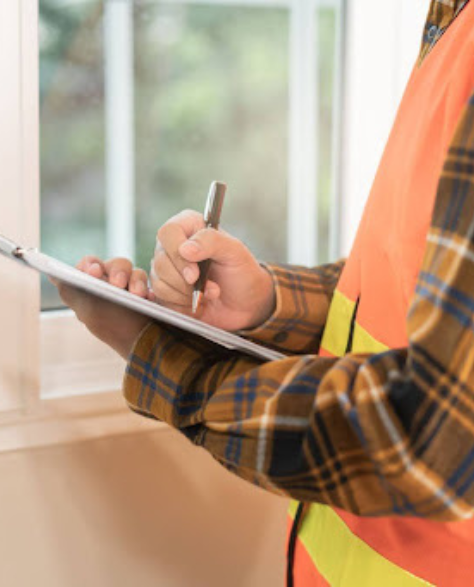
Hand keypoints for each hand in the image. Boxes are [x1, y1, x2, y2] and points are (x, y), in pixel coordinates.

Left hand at [50, 256, 153, 359]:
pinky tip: (148, 299)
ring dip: (136, 280)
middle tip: (118, 284)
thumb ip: (70, 290)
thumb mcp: (88, 311)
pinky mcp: (145, 296)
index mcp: (90, 291)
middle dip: (117, 272)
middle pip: (113, 265)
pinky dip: (147, 290)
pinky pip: (147, 284)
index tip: (94, 271)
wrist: (147, 348)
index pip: (87, 265)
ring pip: (133, 271)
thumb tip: (53, 276)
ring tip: (138, 295)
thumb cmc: (115, 329)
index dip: (90, 264)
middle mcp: (108, 288)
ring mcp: (128, 291)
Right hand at [151, 210, 275, 330]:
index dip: (177, 253)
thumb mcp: (235, 252)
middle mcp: (174, 246)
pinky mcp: (166, 291)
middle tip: (211, 287)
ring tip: (209, 294)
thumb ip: (212, 241)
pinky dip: (183, 306)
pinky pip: (163, 300)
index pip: (168, 233)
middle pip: (161, 261)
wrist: (247, 303)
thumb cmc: (242, 272)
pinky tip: (199, 303)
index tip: (194, 273)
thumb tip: (185, 249)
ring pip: (159, 283)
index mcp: (189, 227)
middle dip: (186, 281)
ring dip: (187, 295)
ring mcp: (168, 270)